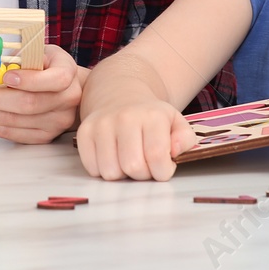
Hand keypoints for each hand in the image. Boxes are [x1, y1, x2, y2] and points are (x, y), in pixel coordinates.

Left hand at [0, 44, 85, 143]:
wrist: (66, 87)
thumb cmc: (48, 66)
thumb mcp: (39, 51)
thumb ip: (20, 56)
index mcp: (67, 73)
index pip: (55, 80)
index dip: (29, 80)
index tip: (6, 76)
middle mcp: (66, 100)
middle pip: (28, 104)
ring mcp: (56, 122)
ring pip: (15, 121)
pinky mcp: (43, 136)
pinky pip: (12, 134)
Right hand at [76, 94, 196, 179]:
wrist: (119, 95)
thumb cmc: (150, 116)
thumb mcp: (175, 121)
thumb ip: (184, 138)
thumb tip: (174, 151)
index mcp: (151, 115)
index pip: (157, 156)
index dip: (162, 171)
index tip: (163, 167)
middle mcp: (124, 117)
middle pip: (133, 167)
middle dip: (142, 174)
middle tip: (145, 163)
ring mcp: (101, 124)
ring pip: (111, 172)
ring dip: (122, 174)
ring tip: (127, 160)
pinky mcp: (84, 132)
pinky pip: (92, 169)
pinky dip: (103, 170)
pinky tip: (112, 157)